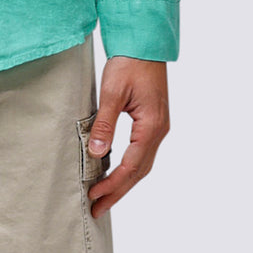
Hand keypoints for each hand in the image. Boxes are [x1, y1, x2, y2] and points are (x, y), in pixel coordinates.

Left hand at [86, 55, 169, 218]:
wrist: (144, 42)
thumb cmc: (129, 63)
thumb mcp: (113, 92)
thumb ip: (105, 124)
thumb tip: (96, 153)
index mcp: (151, 126)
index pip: (131, 166)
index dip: (112, 184)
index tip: (94, 197)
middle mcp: (159, 130)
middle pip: (139, 171)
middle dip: (118, 191)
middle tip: (97, 209)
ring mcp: (158, 127)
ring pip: (142, 164)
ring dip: (123, 182)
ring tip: (103, 197)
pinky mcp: (152, 121)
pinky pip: (141, 152)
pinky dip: (128, 166)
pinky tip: (113, 170)